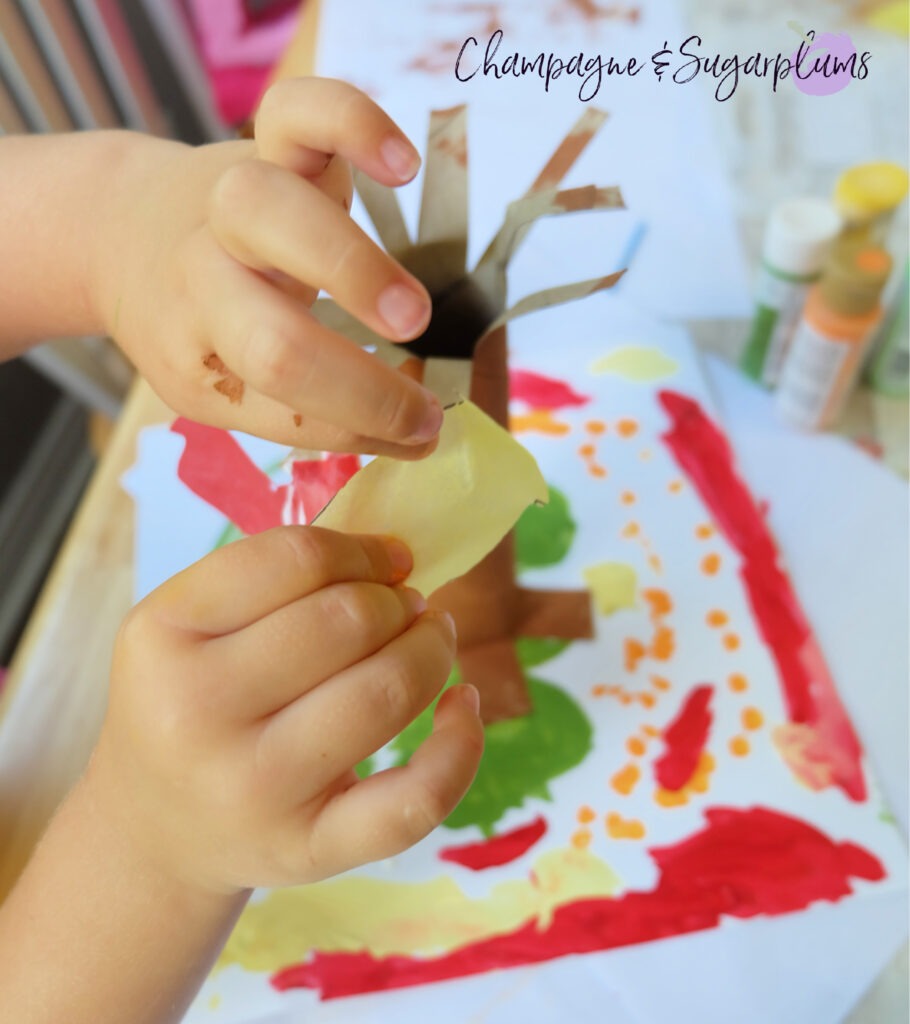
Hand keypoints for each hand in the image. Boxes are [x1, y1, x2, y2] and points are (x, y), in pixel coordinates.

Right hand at [86, 527, 482, 893]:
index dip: (362, 550)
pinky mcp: (308, 848)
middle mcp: (198, 713)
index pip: (296, 560)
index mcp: (165, 634)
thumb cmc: (189, 699)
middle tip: (405, 604)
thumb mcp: (191, 623)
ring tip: (431, 636)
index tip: (388, 559)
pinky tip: (462, 704)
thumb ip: (275, 578)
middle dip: (398, 601)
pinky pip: (415, 800)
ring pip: (386, 693)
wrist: (156, 829)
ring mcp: (254, 789)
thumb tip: (397, 559)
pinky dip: (461, 745)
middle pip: (348, 621)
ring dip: (433, 649)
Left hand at [93, 78, 439, 457]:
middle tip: (419, 400)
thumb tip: (417, 429)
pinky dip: (357, 126)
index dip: (365, 425)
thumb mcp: (226, 386)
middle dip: (354, 379)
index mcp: (202, 354)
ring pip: (269, 214)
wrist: (123, 232)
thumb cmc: (194, 323)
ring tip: (412, 312)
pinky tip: (404, 167)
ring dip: (351, 268)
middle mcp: (208, 281)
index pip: (288, 408)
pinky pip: (300, 112)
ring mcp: (232, 204)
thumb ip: (312, 410)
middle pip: (269, 340)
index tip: (422, 432)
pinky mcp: (266, 145)